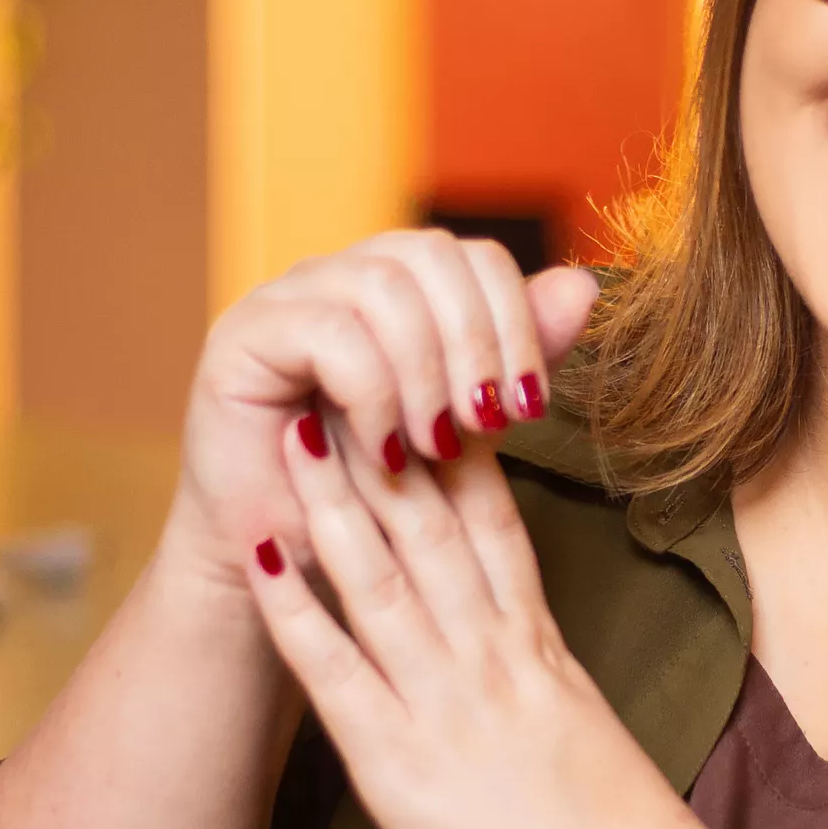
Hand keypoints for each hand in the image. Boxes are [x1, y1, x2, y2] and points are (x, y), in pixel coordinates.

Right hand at [160, 230, 599, 593]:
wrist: (288, 572)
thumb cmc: (377, 506)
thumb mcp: (464, 428)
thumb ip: (514, 359)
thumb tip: (584, 287)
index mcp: (399, 286)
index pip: (475, 256)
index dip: (518, 322)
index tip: (530, 408)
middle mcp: (341, 276)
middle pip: (432, 256)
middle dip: (478, 344)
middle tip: (489, 425)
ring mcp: (287, 299)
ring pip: (385, 287)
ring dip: (427, 374)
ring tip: (437, 446)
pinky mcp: (243, 336)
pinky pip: (330, 334)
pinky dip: (375, 396)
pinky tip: (387, 453)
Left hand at [243, 399, 712, 828]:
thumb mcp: (583, 727)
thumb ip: (542, 669)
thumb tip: (516, 632)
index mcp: (540, 647)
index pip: (495, 522)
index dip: (453, 446)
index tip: (423, 381)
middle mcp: (492, 659)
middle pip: (432, 529)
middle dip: (382, 446)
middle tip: (342, 372)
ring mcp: (445, 706)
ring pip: (382, 579)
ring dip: (331, 502)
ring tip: (292, 434)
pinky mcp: (399, 766)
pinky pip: (335, 671)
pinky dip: (294, 608)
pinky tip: (260, 556)